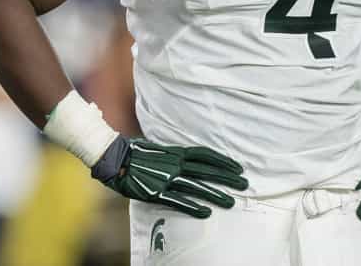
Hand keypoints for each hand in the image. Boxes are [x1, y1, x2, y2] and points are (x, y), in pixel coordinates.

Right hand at [91, 136, 248, 217]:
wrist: (116, 160)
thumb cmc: (137, 153)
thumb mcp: (161, 148)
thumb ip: (176, 154)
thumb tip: (190, 158)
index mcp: (176, 152)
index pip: (206, 155)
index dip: (223, 161)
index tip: (238, 167)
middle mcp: (175, 164)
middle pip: (207, 170)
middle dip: (227, 177)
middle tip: (244, 184)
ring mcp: (167, 178)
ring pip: (197, 187)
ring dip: (215, 194)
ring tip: (231, 202)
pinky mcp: (157, 193)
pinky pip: (179, 201)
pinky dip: (193, 207)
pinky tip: (206, 213)